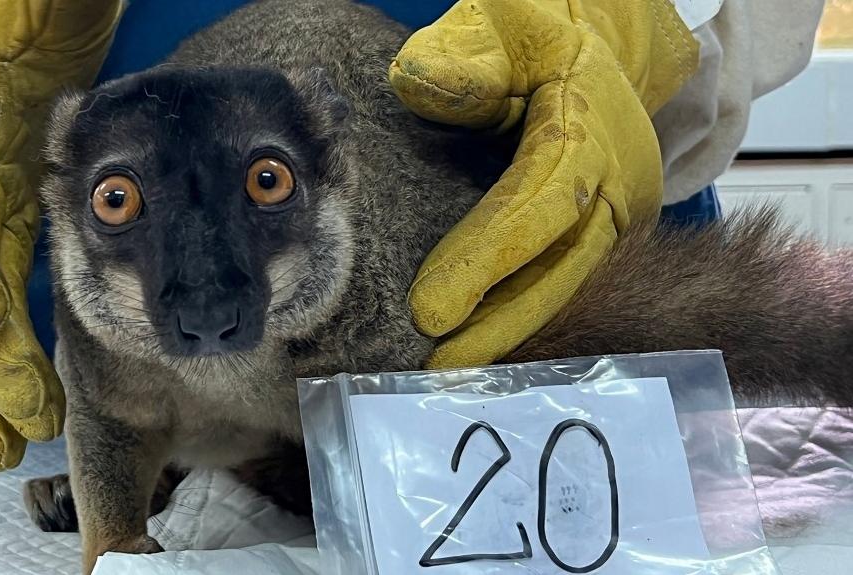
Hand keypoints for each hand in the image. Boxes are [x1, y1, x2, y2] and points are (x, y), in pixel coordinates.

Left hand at [390, 0, 697, 367]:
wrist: (593, 56)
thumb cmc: (537, 42)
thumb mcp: (505, 28)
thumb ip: (466, 58)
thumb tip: (416, 86)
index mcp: (589, 130)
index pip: (537, 203)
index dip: (486, 257)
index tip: (429, 308)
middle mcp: (614, 185)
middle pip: (562, 268)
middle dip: (502, 323)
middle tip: (441, 367)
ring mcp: (616, 219)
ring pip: (566, 287)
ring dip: (511, 334)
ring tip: (450, 373)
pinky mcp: (601, 239)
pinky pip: (562, 285)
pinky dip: (521, 320)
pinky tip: (478, 351)